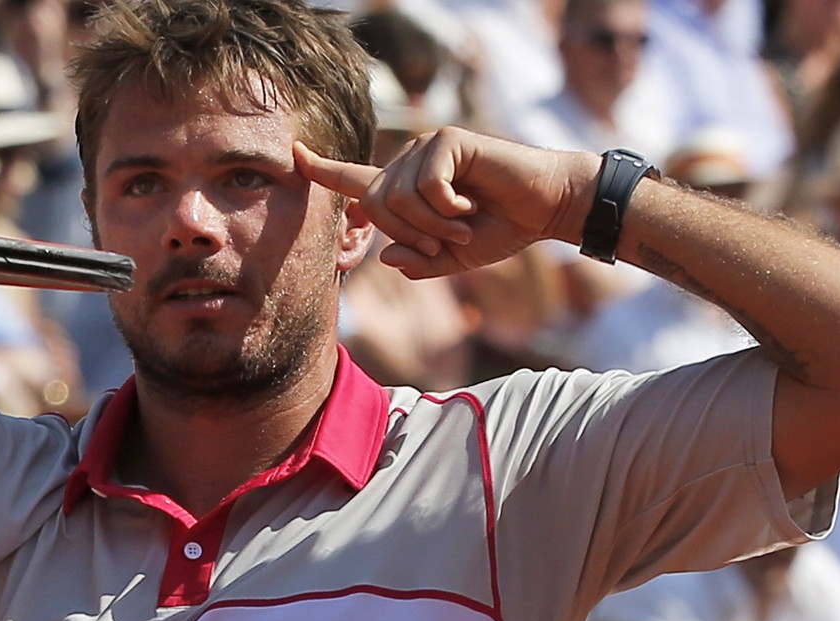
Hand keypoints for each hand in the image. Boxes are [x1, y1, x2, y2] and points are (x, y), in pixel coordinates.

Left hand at [295, 128, 593, 278]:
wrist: (544, 208)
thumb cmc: (500, 229)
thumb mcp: (452, 258)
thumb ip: (418, 262)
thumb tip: (386, 256)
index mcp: (405, 187)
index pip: (354, 179)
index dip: (322, 170)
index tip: (295, 155)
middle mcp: (409, 162)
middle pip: (376, 204)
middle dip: (408, 234)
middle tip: (445, 242)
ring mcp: (427, 147)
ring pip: (399, 197)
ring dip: (433, 224)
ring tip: (462, 225)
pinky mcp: (448, 140)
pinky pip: (425, 185)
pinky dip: (447, 207)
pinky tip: (470, 204)